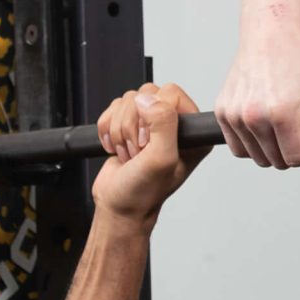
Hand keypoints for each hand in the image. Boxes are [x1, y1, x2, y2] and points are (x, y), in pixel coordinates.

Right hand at [90, 84, 211, 220]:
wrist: (118, 206)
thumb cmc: (142, 192)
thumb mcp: (160, 159)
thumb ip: (163, 124)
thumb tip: (148, 99)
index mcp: (192, 132)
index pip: (172, 94)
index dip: (153, 114)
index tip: (148, 142)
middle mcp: (174, 125)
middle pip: (147, 94)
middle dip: (132, 125)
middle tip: (138, 151)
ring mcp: (150, 124)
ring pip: (128, 100)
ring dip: (120, 131)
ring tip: (129, 154)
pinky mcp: (129, 125)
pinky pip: (113, 108)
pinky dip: (108, 129)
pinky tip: (116, 148)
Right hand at [214, 10, 299, 168]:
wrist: (273, 27)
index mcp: (281, 113)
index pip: (299, 158)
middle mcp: (253, 116)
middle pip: (278, 161)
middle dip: (295, 147)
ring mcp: (234, 115)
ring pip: (258, 157)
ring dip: (274, 146)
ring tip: (285, 120)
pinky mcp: (223, 111)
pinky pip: (238, 147)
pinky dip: (253, 142)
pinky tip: (267, 123)